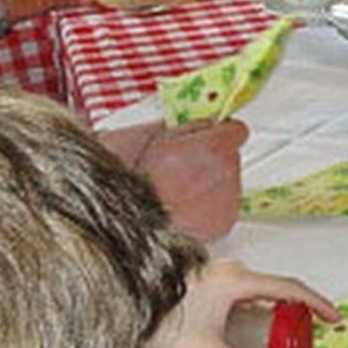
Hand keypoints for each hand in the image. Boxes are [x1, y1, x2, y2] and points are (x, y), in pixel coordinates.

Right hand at [104, 117, 248, 242]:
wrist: (112, 216)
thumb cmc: (122, 175)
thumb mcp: (147, 134)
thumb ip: (183, 127)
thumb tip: (199, 124)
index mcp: (210, 147)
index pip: (236, 131)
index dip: (217, 133)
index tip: (208, 135)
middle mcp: (224, 175)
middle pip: (229, 156)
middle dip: (207, 159)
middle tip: (177, 166)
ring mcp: (225, 201)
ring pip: (227, 181)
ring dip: (208, 183)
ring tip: (175, 189)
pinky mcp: (222, 223)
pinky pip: (223, 206)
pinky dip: (207, 206)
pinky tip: (183, 205)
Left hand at [146, 257, 340, 347]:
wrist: (118, 298)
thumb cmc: (154, 316)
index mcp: (235, 280)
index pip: (290, 288)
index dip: (317, 304)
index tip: (333, 317)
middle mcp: (225, 269)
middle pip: (272, 285)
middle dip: (292, 306)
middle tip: (304, 328)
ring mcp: (209, 269)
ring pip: (250, 284)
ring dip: (265, 304)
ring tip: (268, 330)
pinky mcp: (195, 276)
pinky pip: (232, 285)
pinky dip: (244, 302)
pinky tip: (232, 323)